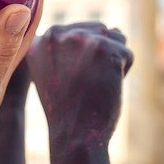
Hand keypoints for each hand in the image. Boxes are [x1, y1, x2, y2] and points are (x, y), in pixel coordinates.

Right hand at [27, 22, 132, 143]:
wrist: (74, 134)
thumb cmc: (66, 109)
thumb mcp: (51, 73)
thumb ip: (67, 48)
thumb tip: (114, 28)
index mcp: (37, 41)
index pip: (74, 32)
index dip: (80, 58)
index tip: (71, 80)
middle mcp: (55, 35)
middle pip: (96, 30)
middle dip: (99, 55)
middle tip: (84, 83)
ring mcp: (79, 39)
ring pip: (114, 37)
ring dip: (112, 60)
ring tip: (95, 83)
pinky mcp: (104, 48)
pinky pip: (126, 52)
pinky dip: (123, 71)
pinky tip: (106, 87)